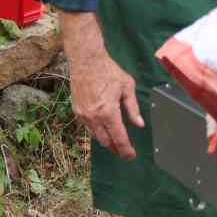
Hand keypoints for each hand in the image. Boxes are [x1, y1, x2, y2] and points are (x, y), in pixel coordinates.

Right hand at [59, 10, 144, 158]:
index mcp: (109, 112)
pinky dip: (96, 131)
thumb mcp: (127, 87)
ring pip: (96, 136)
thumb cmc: (108, 70)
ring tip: (115, 143)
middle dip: (116, 148)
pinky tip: (103, 129)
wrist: (86, 60)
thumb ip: (133, 108)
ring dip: (106, 141)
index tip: (131, 156)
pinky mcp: (77, 111)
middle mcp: (94, 117)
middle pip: (106, 141)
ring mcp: (84, 115)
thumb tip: (139, 124)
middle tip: (124, 151)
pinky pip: (88, 127)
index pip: (119, 138)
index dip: (126, 150)